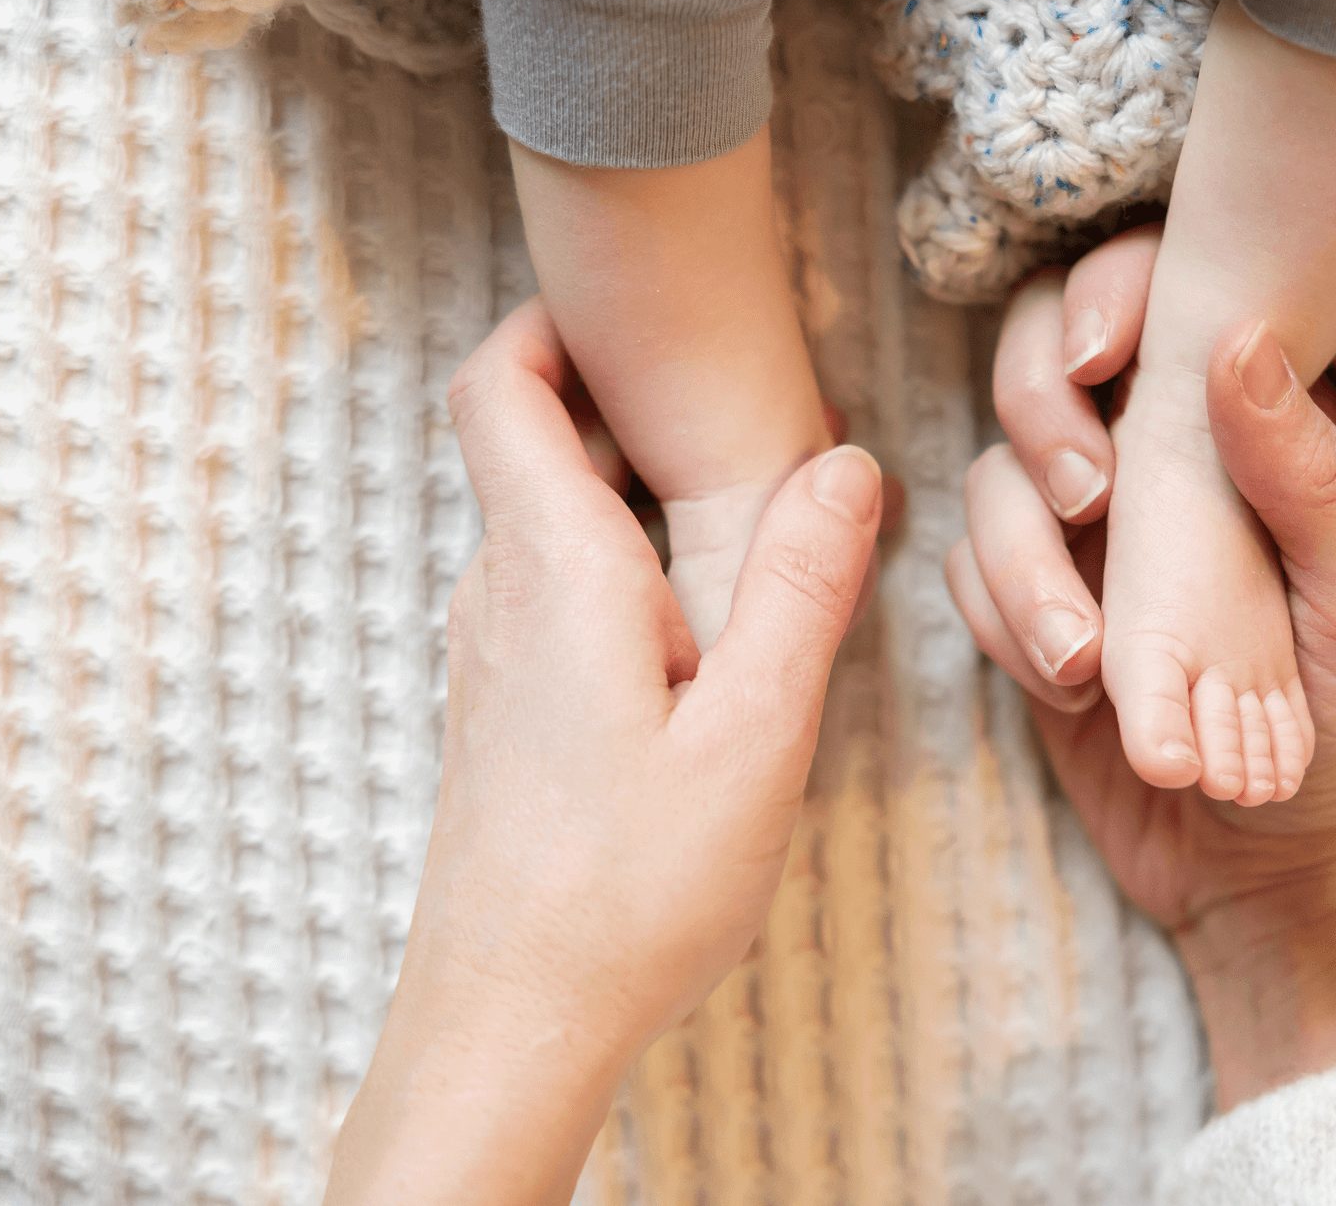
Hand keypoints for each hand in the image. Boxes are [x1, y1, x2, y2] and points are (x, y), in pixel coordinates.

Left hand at [325, 298, 883, 1204]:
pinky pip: (549, 586)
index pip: (497, 385)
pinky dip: (617, 562)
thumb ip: (799, 585)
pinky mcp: (501, 706)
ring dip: (629, 488)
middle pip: (528, 439)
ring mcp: (490, 652)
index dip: (552, 322)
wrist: (511, 1021)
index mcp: (554, 569)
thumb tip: (845, 462)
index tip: (642, 314)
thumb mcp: (754, 731)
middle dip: (626, 403)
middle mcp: (498, 592)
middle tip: (745, 420)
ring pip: (544, 518)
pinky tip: (697, 631)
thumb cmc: (628, 888)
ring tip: (740, 520)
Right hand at [948, 251, 1335, 1108]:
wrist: (1282, 871)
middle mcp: (1151, 455)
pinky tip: (1078, 688)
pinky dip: (1006, 624)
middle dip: (1038, 412)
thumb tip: (1236, 338)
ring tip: (1087, 657)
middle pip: (1037, 355)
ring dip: (1022, 560)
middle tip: (1088, 501)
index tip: (1106, 364)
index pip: (1151, 292)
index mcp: (1242, 422)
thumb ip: (1310, 474)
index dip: (1104, 295)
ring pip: (990, 474)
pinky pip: (966, 574)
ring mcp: (1082, 533)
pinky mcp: (1031, 608)